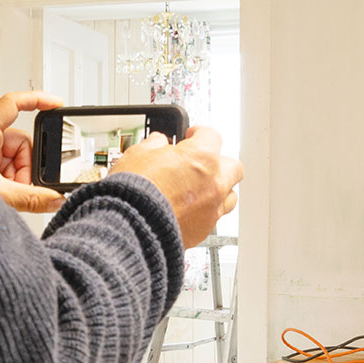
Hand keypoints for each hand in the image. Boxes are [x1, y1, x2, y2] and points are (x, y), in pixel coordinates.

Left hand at [0, 91, 64, 214]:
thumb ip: (30, 199)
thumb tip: (54, 200)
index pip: (14, 104)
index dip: (37, 100)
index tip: (56, 104)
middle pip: (21, 142)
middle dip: (27, 166)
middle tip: (22, 184)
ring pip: (16, 159)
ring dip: (18, 179)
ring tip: (8, 194)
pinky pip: (7, 170)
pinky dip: (11, 184)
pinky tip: (5, 195)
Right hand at [111, 125, 241, 247]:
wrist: (131, 228)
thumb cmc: (134, 193)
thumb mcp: (139, 154)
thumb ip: (155, 144)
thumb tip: (158, 143)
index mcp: (202, 157)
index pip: (211, 135)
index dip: (198, 133)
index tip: (191, 136)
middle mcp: (214, 182)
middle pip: (232, 166)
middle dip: (218, 162)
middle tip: (200, 162)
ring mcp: (212, 208)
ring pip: (230, 194)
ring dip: (218, 188)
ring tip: (200, 188)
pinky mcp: (204, 230)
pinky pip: (214, 216)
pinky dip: (206, 211)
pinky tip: (191, 209)